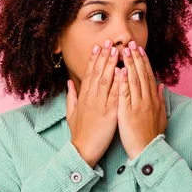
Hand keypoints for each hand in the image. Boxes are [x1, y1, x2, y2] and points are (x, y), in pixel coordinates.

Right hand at [66, 40, 121, 167]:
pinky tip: (122, 71)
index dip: (94, 59)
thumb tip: (69, 83)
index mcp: (83, 97)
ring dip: (111, 64)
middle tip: (108, 41)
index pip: (88, 73)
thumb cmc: (79, 134)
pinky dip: (118, 82)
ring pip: (105, 80)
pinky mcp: (109, 113)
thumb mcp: (70, 114)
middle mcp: (90, 98)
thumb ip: (71, 97)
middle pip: (97, 72)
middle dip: (103, 56)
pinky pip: (114, 95)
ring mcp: (100, 105)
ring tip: (116, 50)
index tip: (97, 47)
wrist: (82, 150)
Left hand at [118, 41, 167, 159]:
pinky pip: (126, 94)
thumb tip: (161, 86)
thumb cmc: (151, 136)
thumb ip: (160, 100)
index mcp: (153, 100)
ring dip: (130, 64)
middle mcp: (147, 100)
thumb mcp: (161, 117)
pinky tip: (121, 70)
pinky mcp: (128, 113)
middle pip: (142, 74)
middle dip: (136, 57)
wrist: (148, 151)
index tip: (139, 50)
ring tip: (124, 50)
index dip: (143, 62)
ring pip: (134, 80)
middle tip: (131, 43)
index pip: (148, 76)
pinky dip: (124, 81)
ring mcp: (138, 106)